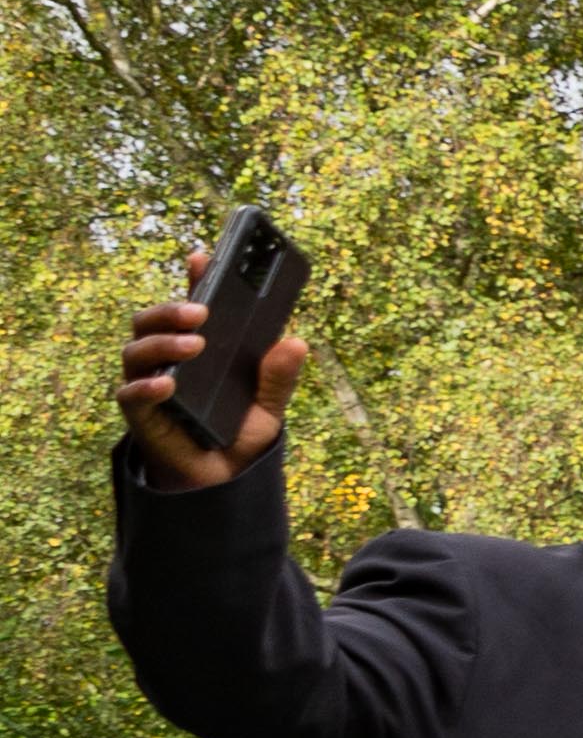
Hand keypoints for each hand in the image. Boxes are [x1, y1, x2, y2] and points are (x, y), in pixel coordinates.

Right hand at [116, 277, 303, 488]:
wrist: (223, 480)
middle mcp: (166, 359)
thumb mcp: (269, 405)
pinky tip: (167, 386)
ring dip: (162, 343)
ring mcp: (148, 383)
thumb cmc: (237, 434)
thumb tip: (296, 342)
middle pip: (151, 321)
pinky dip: (146, 388)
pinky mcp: (140, 414)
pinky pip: (131, 395)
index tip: (202, 257)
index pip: (189, 308)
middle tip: (200, 312)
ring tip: (194, 344)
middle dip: (171, 310)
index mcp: (197, 348)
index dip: (193, 281)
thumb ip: (279, 376)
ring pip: (136, 350)